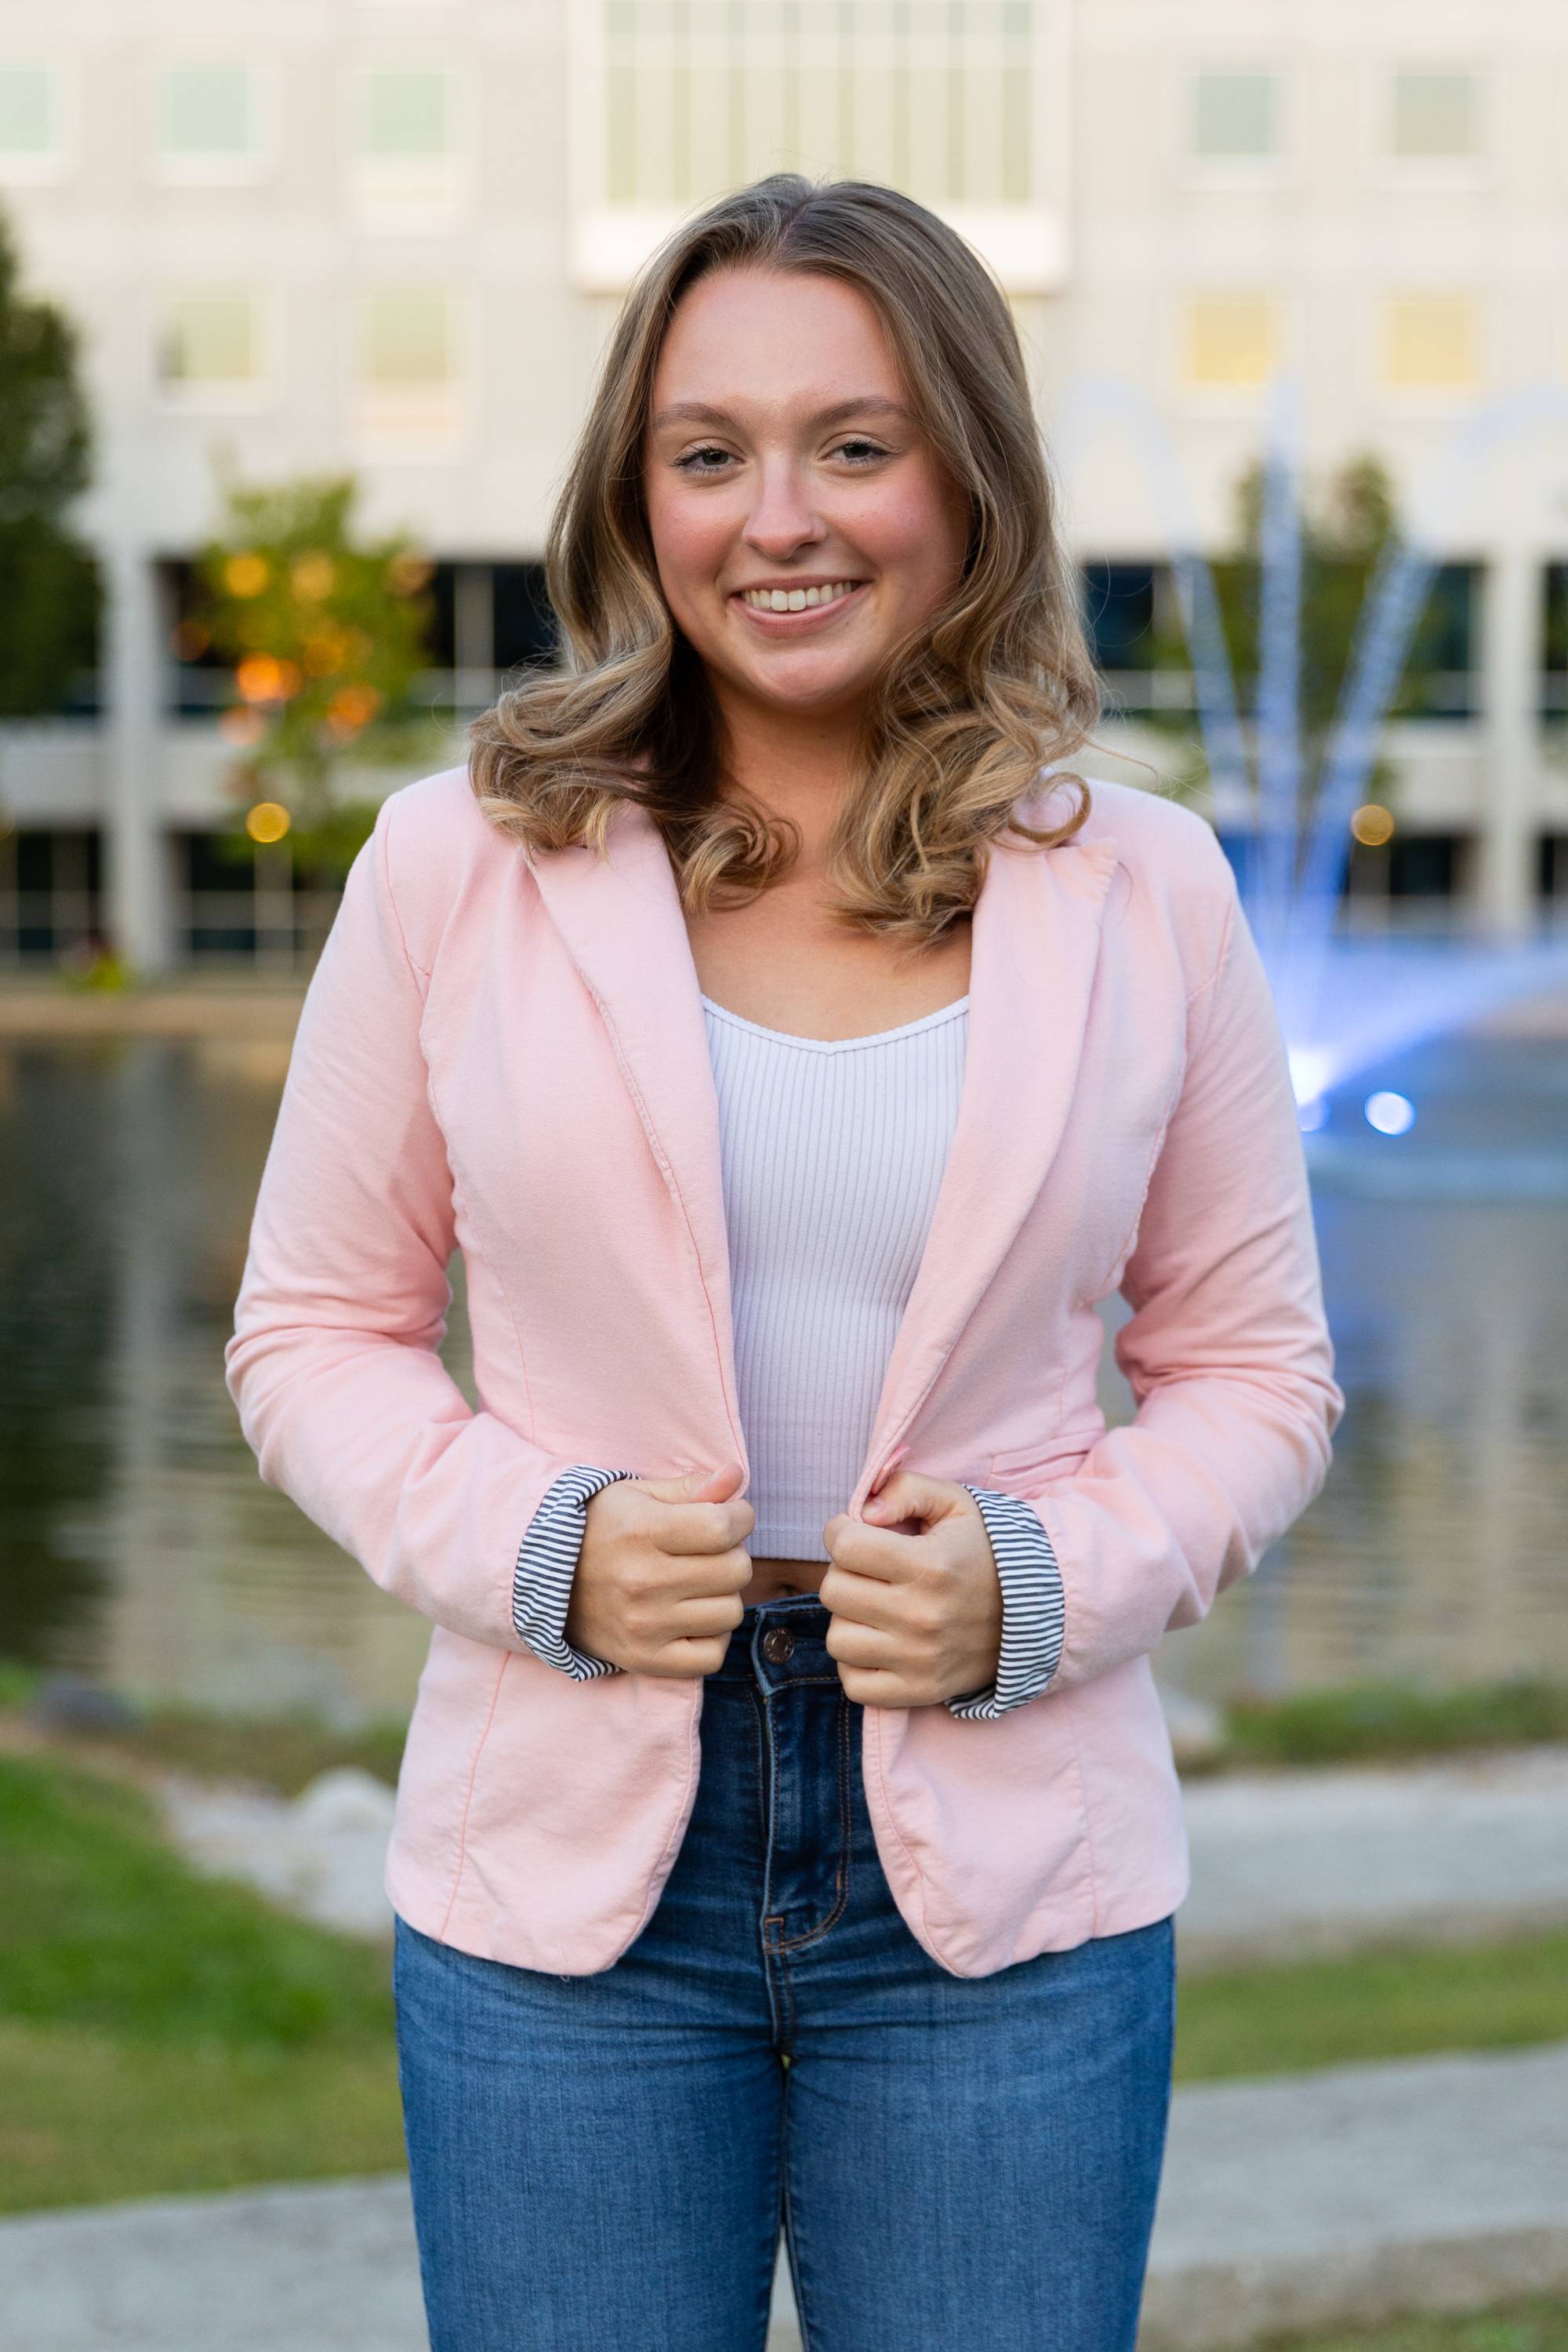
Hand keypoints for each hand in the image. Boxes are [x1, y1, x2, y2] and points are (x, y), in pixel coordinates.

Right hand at [564, 1461, 754, 1677]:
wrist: (542, 1579)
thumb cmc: (599, 1528)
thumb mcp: (637, 1495)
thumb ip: (690, 1488)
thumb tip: (736, 1475)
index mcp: (642, 1532)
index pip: (723, 1527)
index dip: (740, 1517)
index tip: (731, 1516)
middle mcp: (642, 1581)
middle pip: (735, 1571)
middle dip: (732, 1554)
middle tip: (709, 1551)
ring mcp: (643, 1626)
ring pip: (730, 1613)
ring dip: (723, 1595)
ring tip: (698, 1583)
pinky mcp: (643, 1660)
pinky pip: (712, 1657)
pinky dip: (712, 1637)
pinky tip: (693, 1617)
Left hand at [820, 1470, 1002, 1708]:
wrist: (1040, 1610)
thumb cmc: (986, 1551)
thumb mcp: (956, 1504)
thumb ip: (906, 1489)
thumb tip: (863, 1511)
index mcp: (930, 1565)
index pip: (845, 1546)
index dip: (841, 1531)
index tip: (854, 1532)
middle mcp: (922, 1616)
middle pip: (835, 1591)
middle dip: (844, 1572)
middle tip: (869, 1570)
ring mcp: (920, 1660)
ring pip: (838, 1639)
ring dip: (849, 1619)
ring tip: (875, 1606)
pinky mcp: (920, 1691)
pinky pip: (855, 1685)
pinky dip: (857, 1664)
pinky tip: (878, 1642)